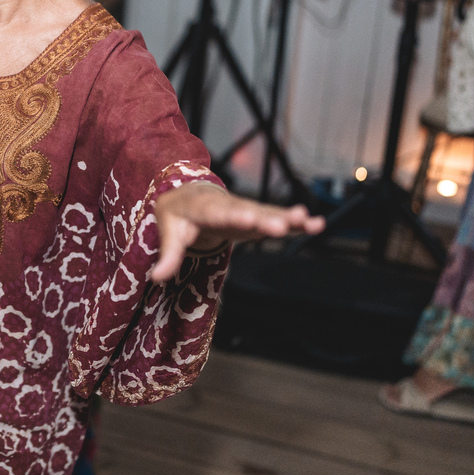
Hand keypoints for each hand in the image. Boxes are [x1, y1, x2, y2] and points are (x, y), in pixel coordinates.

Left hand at [149, 182, 323, 282]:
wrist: (187, 196)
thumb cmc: (178, 216)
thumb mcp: (168, 233)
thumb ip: (168, 256)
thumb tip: (157, 278)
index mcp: (205, 208)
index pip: (220, 213)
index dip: (235, 216)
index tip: (250, 219)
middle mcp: (230, 205)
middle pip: (250, 212)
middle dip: (266, 218)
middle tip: (284, 225)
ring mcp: (246, 209)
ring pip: (268, 213)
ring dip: (289, 218)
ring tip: (310, 222)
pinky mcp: (257, 216)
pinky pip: (277, 218)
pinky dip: (295, 222)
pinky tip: (316, 225)